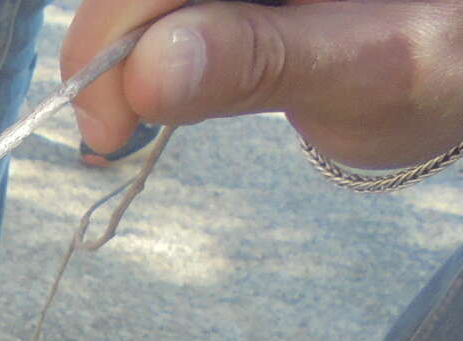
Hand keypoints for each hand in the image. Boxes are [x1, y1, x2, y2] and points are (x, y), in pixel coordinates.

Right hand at [62, 0, 462, 169]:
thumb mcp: (361, 70)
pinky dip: (142, 46)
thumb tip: (149, 69)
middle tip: (112, 133)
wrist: (461, 64)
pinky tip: (157, 82)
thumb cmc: (437, 66)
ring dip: (120, 51)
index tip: (107, 128)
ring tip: (132, 116)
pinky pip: (162, 7)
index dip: (114, 38)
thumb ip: (257, 63)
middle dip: (110, 48)